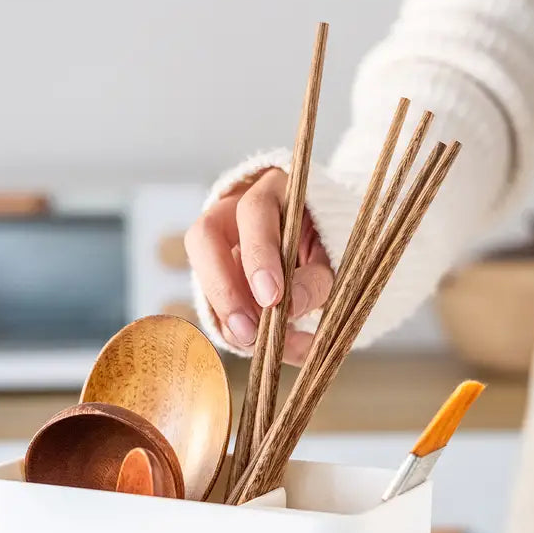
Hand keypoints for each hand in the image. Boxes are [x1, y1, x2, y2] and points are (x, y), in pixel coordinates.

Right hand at [185, 168, 333, 365]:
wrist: (321, 244)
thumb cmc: (329, 242)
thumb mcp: (333, 258)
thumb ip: (315, 280)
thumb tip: (288, 310)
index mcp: (273, 189)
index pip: (255, 212)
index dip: (259, 256)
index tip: (273, 298)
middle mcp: (233, 207)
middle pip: (206, 235)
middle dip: (225, 287)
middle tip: (249, 331)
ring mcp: (218, 238)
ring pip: (200, 269)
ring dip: (222, 310)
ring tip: (250, 341)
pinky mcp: (212, 268)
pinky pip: (208, 295)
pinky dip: (228, 323)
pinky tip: (252, 343)